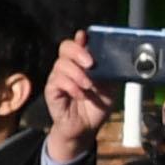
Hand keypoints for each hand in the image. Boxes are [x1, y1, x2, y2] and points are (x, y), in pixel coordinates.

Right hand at [42, 34, 105, 164]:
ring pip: (61, 64)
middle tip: (90, 64)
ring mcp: (58, 77)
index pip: (77, 44)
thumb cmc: (97, 106)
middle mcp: (69, 67)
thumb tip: (112, 58)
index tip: (85, 36)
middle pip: (65, 47)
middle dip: (78, 52)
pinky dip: (70, 86)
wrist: (86, 128)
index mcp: (82, 63)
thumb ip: (109, 72)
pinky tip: (79, 95)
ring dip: (77, 74)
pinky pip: (57, 81)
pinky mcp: (51, 90)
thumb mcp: (110, 87)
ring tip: (88, 86)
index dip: (80, 38)